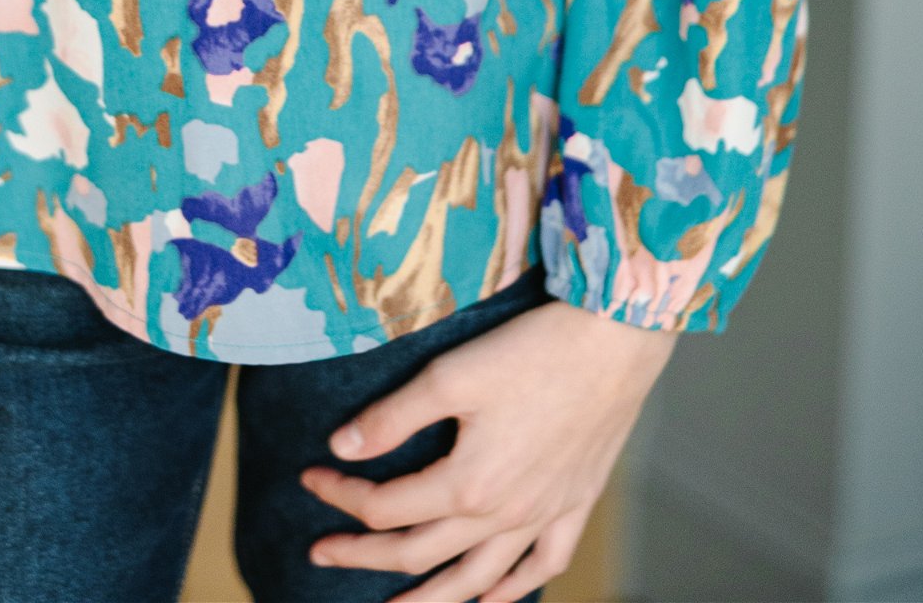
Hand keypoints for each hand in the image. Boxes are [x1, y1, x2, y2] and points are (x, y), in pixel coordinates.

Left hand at [298, 297, 675, 600]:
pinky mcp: (575, 504)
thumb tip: (341, 447)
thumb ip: (393, 417)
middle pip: (420, 551)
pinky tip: (492, 597)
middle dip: (363, 555)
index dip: (341, 496)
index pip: (385, 506)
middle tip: (321, 554)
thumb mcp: (450, 374)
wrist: (613, 344)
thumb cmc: (531, 351)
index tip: (309, 477)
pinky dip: (514, 589)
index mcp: (466, 484)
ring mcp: (543, 515)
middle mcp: (504, 514)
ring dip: (433, 598)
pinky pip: (543, 565)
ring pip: (478, 578)